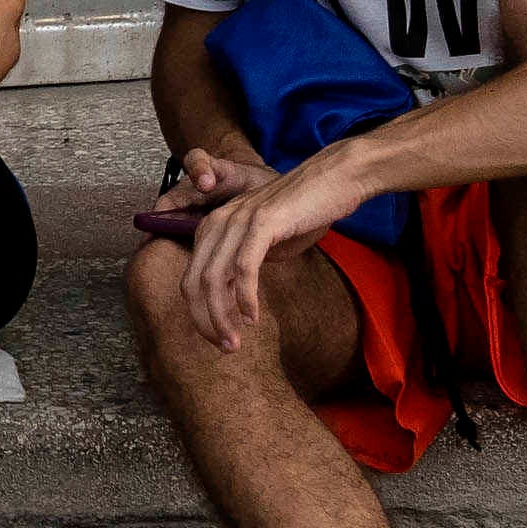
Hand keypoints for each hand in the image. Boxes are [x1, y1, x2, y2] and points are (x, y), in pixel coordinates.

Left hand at [147, 142, 359, 354]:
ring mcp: (238, 220)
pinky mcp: (262, 222)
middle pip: (195, 282)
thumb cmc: (304, 212)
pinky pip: (244, 267)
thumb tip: (235, 299)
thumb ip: (245, 265)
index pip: (191, 279)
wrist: (334, 180)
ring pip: (215, 278)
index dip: (199, 314)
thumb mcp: (266, 243)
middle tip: (224, 347)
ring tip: (234, 341)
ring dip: (222, 316)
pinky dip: (245, 297)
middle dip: (205, 321)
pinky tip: (252, 317)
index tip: (216, 338)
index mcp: (213, 228)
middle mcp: (218, 223)